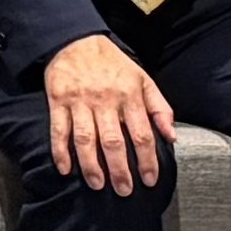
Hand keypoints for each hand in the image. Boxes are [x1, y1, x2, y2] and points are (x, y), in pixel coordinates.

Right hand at [40, 32, 172, 190]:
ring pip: (85, 139)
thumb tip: (172, 137)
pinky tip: (65, 169)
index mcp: (130, 96)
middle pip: (113, 142)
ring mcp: (79, 101)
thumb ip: (160, 108)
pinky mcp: (58, 100)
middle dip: (120, 170)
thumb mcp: (143, 80)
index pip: (142, 135)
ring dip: (91, 165)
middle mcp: (105, 100)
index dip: (147, 160)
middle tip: (124, 191)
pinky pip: (58, 130)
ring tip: (97, 184)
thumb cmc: (113, 64)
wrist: (76, 40)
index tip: (149, 180)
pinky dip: (60, 151)